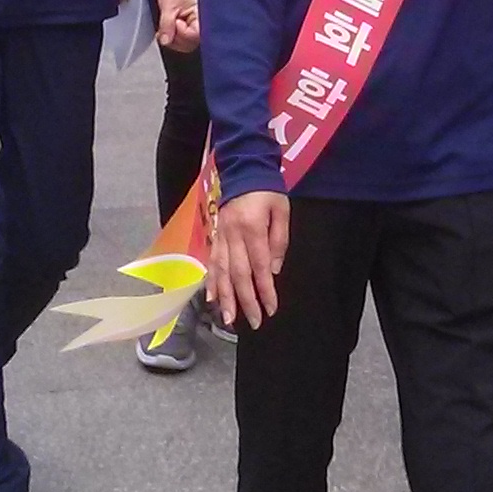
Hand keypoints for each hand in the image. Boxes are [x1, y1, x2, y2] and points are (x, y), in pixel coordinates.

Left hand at [155, 0, 199, 53]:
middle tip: (168, 26)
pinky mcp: (192, 29)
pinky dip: (175, 38)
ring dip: (174, 39)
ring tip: (168, 26)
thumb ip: (167, 24)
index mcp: (203, 14)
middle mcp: (204, 23)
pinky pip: (185, 40)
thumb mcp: (168, 5)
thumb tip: (165, 40)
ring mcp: (198, 27)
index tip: (175, 22)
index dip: (182, 32)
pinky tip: (170, 30)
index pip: (196, 34)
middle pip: (192, 42)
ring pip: (188, 44)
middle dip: (176, 38)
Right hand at [207, 187, 289, 329]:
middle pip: (238, 274)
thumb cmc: (267, 191)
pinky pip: (211, 262)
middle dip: (245, 300)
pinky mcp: (215, 236)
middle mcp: (233, 235)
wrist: (243, 170)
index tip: (271, 309)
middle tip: (253, 322)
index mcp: (252, 228)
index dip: (265, 290)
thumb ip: (279, 240)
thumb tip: (272, 270)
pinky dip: (210, 282)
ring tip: (228, 319)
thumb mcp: (282, 211)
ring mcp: (221, 236)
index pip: (260, 266)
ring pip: (221, 272)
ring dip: (225, 297)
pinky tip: (210, 298)